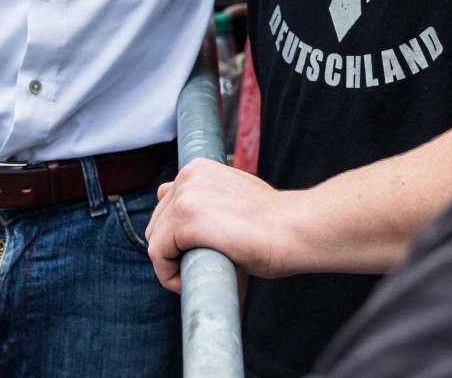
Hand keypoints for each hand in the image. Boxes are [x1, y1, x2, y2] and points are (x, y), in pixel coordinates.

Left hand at [146, 157, 298, 291]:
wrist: (294, 229)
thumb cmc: (274, 222)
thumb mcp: (236, 197)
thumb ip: (208, 198)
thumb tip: (179, 206)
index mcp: (198, 169)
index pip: (167, 202)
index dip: (177, 233)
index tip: (197, 250)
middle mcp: (187, 175)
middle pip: (158, 222)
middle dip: (172, 249)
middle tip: (197, 267)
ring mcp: (185, 196)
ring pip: (156, 239)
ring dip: (170, 263)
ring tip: (195, 275)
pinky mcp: (185, 219)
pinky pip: (158, 254)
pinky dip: (168, 275)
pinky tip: (187, 283)